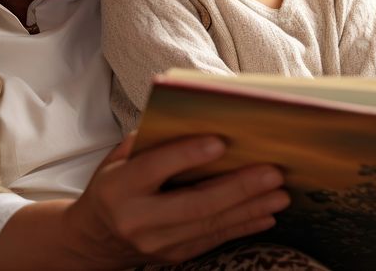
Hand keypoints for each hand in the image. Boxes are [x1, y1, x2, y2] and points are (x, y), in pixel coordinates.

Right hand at [58, 133, 289, 267]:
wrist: (94, 237)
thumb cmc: (113, 183)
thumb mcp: (118, 157)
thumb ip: (150, 140)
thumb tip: (197, 119)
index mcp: (118, 188)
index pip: (155, 169)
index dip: (187, 154)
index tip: (221, 141)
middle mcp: (136, 220)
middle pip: (195, 204)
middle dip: (239, 187)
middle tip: (273, 172)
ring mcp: (156, 243)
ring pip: (211, 224)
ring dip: (251, 208)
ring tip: (281, 193)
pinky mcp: (173, 256)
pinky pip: (214, 240)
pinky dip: (243, 226)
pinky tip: (267, 213)